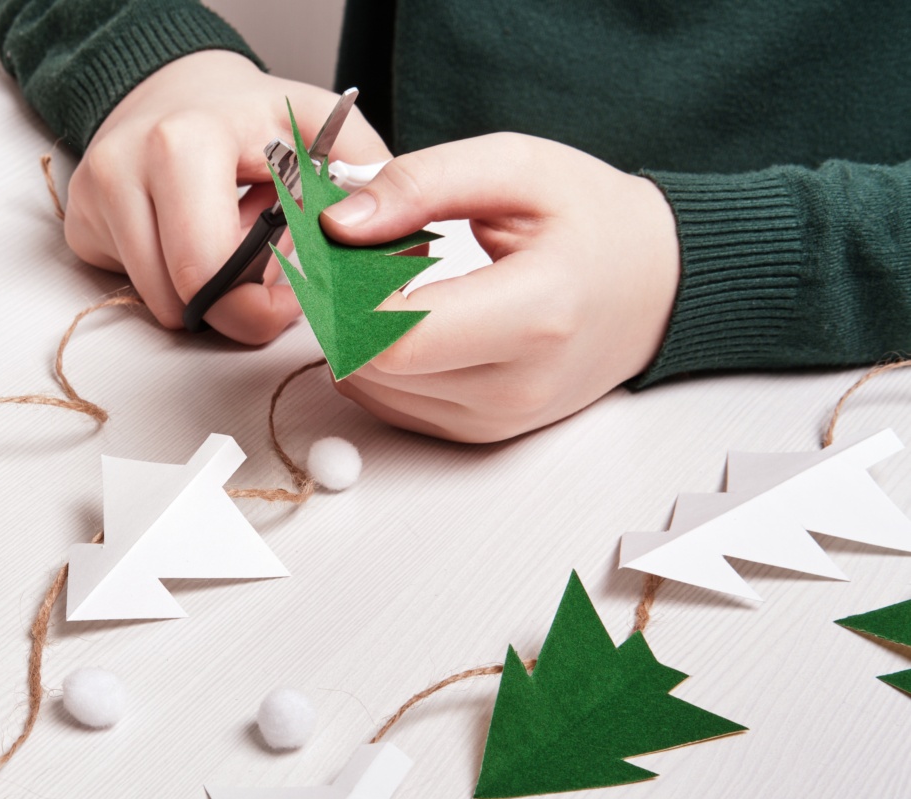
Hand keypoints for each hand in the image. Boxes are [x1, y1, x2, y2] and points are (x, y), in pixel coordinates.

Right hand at [66, 50, 390, 343]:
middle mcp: (126, 168)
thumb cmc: (252, 116)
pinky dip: (174, 284)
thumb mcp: (322, 128)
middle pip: (184, 300)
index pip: (215, 269)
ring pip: (161, 306)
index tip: (302, 288)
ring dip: (207, 297)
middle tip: (273, 282)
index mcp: (186, 142)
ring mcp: (95, 198)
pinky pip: (136, 292)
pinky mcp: (81, 225)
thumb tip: (394, 242)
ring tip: (233, 246)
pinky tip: (193, 242)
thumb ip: (365, 178)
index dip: (268, 300)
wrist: (175, 90)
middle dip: (238, 307)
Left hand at [320, 133, 679, 442]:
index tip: (337, 243)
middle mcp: (517, 386)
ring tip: (393, 277)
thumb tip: (339, 223)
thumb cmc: (594, 221)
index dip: (343, 293)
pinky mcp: (478, 433)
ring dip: (355, 332)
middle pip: (372, 365)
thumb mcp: (516, 168)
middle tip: (358, 249)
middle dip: (342, 304)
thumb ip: (422, 184)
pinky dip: (376, 359)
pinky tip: (407, 314)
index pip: (395, 337)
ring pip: (371, 387)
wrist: (658, 285)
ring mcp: (498, 420)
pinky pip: (389, 403)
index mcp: (536, 316)